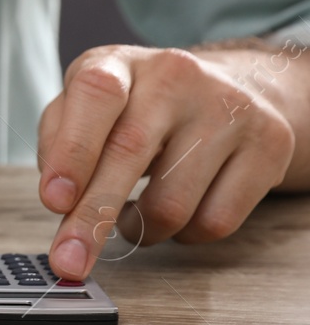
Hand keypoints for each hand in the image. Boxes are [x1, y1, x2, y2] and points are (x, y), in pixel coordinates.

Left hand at [35, 44, 298, 279]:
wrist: (226, 89)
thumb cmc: (138, 106)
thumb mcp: (86, 108)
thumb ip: (58, 144)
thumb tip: (57, 199)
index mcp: (120, 63)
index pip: (95, 94)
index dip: (72, 151)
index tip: (54, 201)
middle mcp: (176, 76)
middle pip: (130, 152)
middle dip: (91, 219)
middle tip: (70, 261)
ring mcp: (228, 108)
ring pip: (173, 202)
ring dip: (139, 230)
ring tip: (130, 216)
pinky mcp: (269, 145)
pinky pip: (216, 221)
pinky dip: (183, 235)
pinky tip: (174, 212)